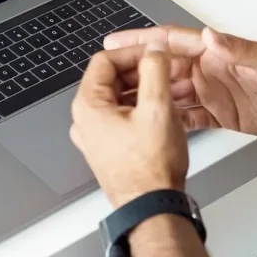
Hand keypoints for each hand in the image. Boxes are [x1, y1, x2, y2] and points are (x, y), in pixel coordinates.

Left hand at [70, 47, 188, 207]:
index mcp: (88, 106)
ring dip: (145, 89)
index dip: (134, 52)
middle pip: (112, 78)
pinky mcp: (109, 147)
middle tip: (167, 69)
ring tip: (171, 89)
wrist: (152, 207)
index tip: (155, 53)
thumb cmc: (150, 169)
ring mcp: (96, 135)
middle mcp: (86, 120)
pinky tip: (164, 110)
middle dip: (142, 71)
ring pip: (119, 97)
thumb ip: (155, 71)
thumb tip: (154, 50)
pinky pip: (123, 116)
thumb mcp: (157, 109)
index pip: (105, 60)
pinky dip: (142, 107)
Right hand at [104, 26, 256, 142]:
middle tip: (106, 76)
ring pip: (170, 92)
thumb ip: (239, 49)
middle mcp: (212, 70)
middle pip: (164, 68)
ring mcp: (214, 92)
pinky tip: (149, 122)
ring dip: (146, 95)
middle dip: (135, 70)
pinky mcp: (221, 114)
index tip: (116, 40)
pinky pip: (187, 115)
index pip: (173, 42)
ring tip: (118, 100)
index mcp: (219, 53)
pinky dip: (167, 117)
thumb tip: (209, 35)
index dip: (143, 40)